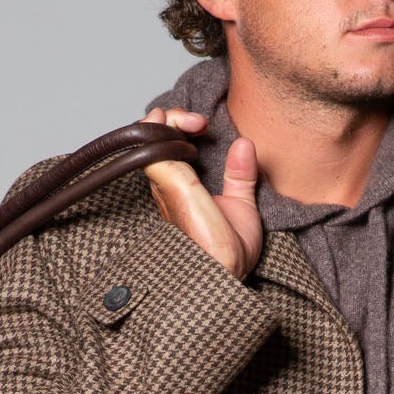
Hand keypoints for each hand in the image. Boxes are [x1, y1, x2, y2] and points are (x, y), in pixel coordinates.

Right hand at [140, 107, 263, 281]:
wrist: (224, 274)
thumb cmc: (229, 255)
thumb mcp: (242, 207)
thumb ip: (240, 176)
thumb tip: (245, 145)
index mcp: (180, 191)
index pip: (166, 150)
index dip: (180, 129)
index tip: (206, 126)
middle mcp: (166, 187)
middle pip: (152, 140)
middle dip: (172, 119)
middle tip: (199, 121)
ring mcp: (164, 184)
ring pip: (147, 137)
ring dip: (168, 118)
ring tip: (195, 121)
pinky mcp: (168, 181)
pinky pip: (151, 143)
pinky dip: (164, 126)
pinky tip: (189, 125)